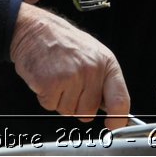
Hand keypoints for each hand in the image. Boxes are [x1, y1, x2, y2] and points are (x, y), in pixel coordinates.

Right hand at [9, 3, 129, 125]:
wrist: (35, 29)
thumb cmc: (63, 41)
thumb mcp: (92, 54)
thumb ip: (103, 81)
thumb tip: (110, 108)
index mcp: (106, 63)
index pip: (120, 100)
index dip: (118, 120)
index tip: (113, 127)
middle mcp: (92, 70)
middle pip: (88, 112)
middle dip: (76, 105)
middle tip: (69, 85)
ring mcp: (72, 77)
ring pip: (68, 111)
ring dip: (59, 100)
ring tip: (57, 76)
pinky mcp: (51, 83)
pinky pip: (50, 106)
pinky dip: (45, 96)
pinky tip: (46, 77)